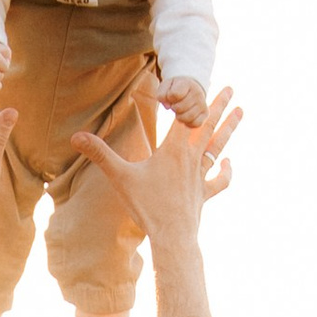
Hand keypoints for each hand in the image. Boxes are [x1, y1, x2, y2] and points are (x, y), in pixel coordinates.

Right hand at [72, 82, 241, 248]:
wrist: (172, 237)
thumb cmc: (147, 206)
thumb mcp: (120, 178)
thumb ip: (100, 154)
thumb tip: (75, 136)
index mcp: (173, 150)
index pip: (185, 116)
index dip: (190, 98)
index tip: (197, 79)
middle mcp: (191, 159)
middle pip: (208, 125)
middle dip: (219, 105)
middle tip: (231, 87)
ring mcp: (200, 177)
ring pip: (218, 146)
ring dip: (229, 128)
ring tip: (241, 111)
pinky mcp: (204, 194)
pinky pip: (219, 179)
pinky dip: (226, 170)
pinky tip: (228, 162)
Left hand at [156, 75, 207, 126]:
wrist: (191, 88)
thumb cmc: (175, 88)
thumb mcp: (166, 86)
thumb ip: (162, 94)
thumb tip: (167, 107)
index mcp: (187, 83)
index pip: (174, 95)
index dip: (169, 97)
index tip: (171, 95)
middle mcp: (197, 93)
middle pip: (178, 108)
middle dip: (174, 108)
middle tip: (176, 103)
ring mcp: (203, 103)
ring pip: (186, 118)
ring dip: (179, 117)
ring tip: (180, 110)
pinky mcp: (205, 113)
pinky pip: (195, 124)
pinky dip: (188, 123)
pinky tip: (186, 116)